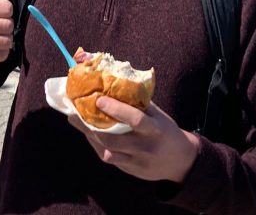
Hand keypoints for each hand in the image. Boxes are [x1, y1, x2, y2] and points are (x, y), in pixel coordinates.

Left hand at [68, 97, 199, 182]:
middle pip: (114, 139)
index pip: (135, 119)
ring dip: (90, 136)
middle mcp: (145, 147)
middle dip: (92, 125)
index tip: (99, 99)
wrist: (181, 161)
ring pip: (108, 151)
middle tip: (75, 111)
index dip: (116, 110)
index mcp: (154, 129)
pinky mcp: (130, 170)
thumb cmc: (166, 131)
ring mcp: (137, 161)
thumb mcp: (158, 115)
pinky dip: (97, 146)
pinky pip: (110, 159)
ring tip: (77, 121)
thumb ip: (140, 103)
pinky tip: (89, 134)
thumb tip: (117, 84)